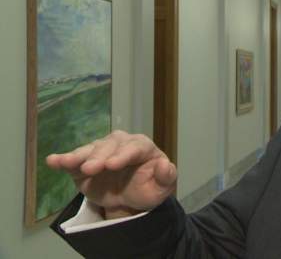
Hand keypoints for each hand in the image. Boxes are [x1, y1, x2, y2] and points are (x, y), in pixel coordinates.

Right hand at [46, 130, 176, 218]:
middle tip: (91, 169)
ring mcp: (100, 151)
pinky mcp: (82, 163)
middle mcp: (119, 144)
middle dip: (99, 157)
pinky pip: (72, 159)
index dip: (123, 155)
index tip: (112, 164)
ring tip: (67, 163)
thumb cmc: (148, 188)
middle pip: (109, 147)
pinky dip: (62, 160)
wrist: (129, 199)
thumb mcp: (162, 187)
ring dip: (78, 157)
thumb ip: (167, 176)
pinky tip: (53, 161)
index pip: (134, 147)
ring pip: (89, 151)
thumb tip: (166, 165)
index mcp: (141, 146)